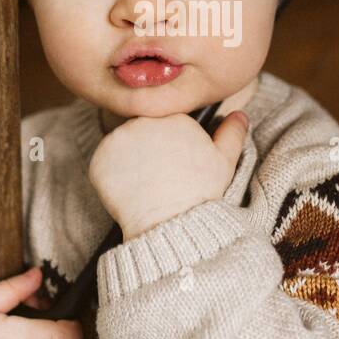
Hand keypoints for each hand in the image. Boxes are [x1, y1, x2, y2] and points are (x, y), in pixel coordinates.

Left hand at [88, 110, 249, 240]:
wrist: (170, 223)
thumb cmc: (200, 194)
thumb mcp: (225, 162)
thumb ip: (232, 133)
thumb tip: (239, 115)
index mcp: (174, 116)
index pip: (165, 122)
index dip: (170, 144)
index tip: (174, 162)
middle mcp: (144, 120)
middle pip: (142, 130)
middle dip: (148, 148)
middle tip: (159, 175)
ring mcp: (118, 139)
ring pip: (121, 145)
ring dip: (128, 160)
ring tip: (145, 184)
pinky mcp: (99, 159)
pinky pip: (103, 163)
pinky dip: (111, 175)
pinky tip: (128, 190)